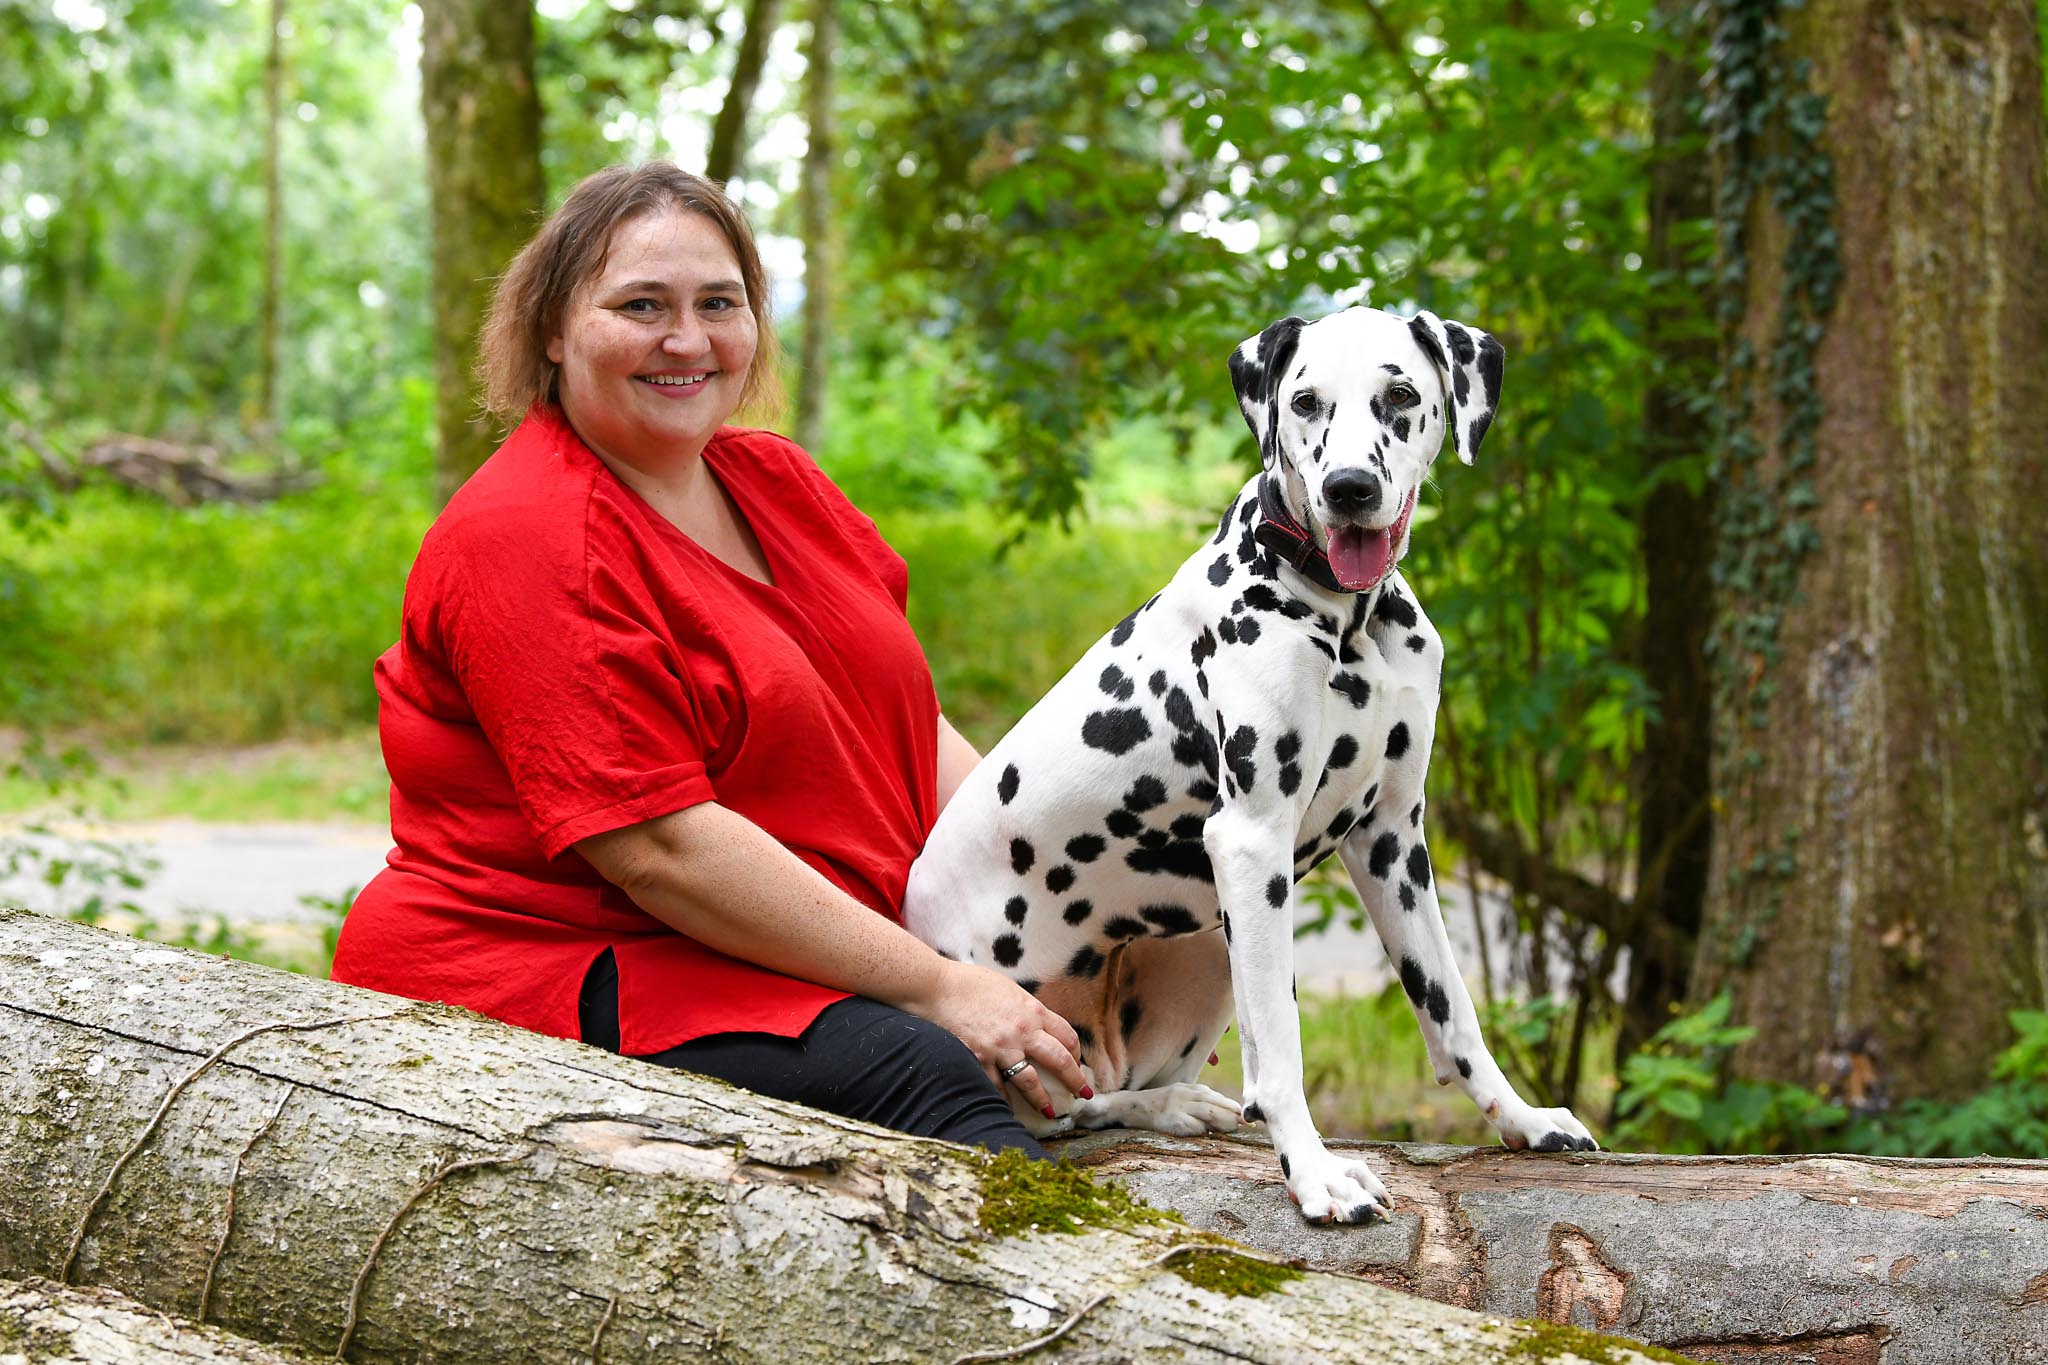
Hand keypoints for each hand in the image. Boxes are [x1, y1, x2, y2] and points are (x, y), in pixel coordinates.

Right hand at [908, 960, 1091, 1116]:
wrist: (937, 987)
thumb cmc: (970, 983)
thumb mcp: (1008, 989)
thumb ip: (1025, 1009)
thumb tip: (1035, 1023)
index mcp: (1033, 1010)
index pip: (1067, 1035)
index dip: (1076, 1052)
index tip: (1077, 1063)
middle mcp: (1022, 1031)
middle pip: (1060, 1061)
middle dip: (1075, 1080)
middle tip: (1083, 1094)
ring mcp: (1001, 1048)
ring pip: (1031, 1082)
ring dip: (1042, 1100)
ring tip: (1050, 1111)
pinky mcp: (979, 1060)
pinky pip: (997, 1087)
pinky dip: (1003, 1101)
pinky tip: (1008, 1110)